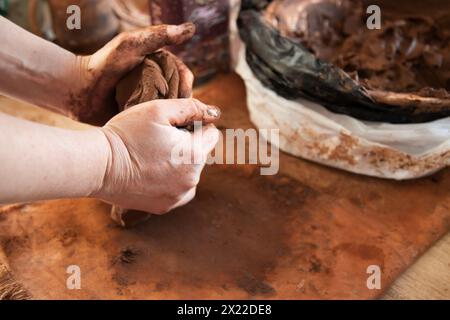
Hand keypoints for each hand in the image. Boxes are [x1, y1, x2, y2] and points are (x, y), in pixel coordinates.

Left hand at [68, 23, 194, 124]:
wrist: (78, 90)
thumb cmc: (103, 63)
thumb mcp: (131, 45)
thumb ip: (159, 35)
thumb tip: (191, 29)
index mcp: (158, 64)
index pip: (182, 74)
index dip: (186, 85)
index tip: (183, 96)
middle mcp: (157, 81)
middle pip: (180, 94)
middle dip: (182, 104)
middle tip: (178, 116)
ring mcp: (149, 100)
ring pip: (172, 110)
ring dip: (174, 118)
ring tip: (171, 127)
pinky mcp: (142, 116)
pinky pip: (158, 124)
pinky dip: (162, 127)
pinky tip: (163, 134)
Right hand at [95, 98, 219, 213]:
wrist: (98, 165)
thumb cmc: (126, 134)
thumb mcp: (158, 110)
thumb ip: (191, 108)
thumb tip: (213, 113)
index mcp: (194, 154)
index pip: (212, 135)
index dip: (196, 126)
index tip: (175, 125)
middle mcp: (192, 179)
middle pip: (201, 155)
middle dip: (187, 145)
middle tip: (159, 140)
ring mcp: (178, 196)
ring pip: (190, 173)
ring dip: (179, 164)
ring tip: (153, 156)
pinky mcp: (165, 207)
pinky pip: (177, 190)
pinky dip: (170, 181)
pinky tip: (151, 172)